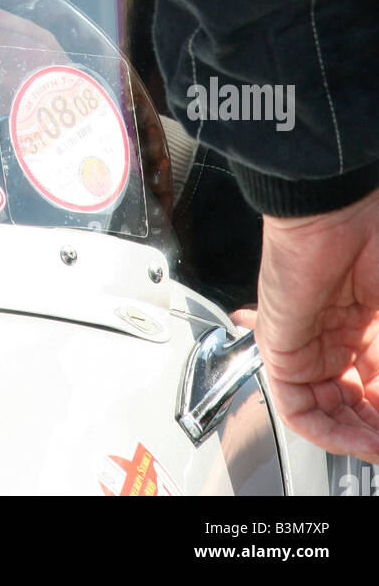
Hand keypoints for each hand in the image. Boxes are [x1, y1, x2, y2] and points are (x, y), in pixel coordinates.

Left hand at [254, 187, 378, 460]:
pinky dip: (327, 431)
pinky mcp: (280, 347)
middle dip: (376, 427)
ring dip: (356, 436)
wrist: (335, 209)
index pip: (376, 388)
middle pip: (356, 404)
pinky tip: (356, 439)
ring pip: (329, 412)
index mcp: (367, 326)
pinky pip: (296, 406)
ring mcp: (309, 343)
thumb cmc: (373, 239)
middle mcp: (337, 338)